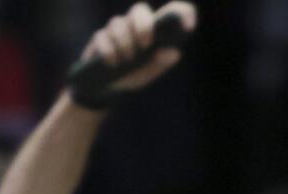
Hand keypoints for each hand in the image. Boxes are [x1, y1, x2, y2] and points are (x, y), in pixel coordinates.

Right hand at [75, 3, 195, 98]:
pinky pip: (102, 37)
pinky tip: (113, 62)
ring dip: (124, 41)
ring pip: (118, 23)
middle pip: (139, 10)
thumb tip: (174, 52)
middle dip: (143, 24)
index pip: (168, 13)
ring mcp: (115, 30)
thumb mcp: (148, 73)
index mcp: (151, 30)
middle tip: (146, 43)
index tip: (188, 25)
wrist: (106, 89)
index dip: (180, 13)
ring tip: (128, 59)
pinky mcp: (99, 39)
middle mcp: (133, 25)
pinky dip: (109, 50)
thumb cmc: (132, 76)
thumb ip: (160, 63)